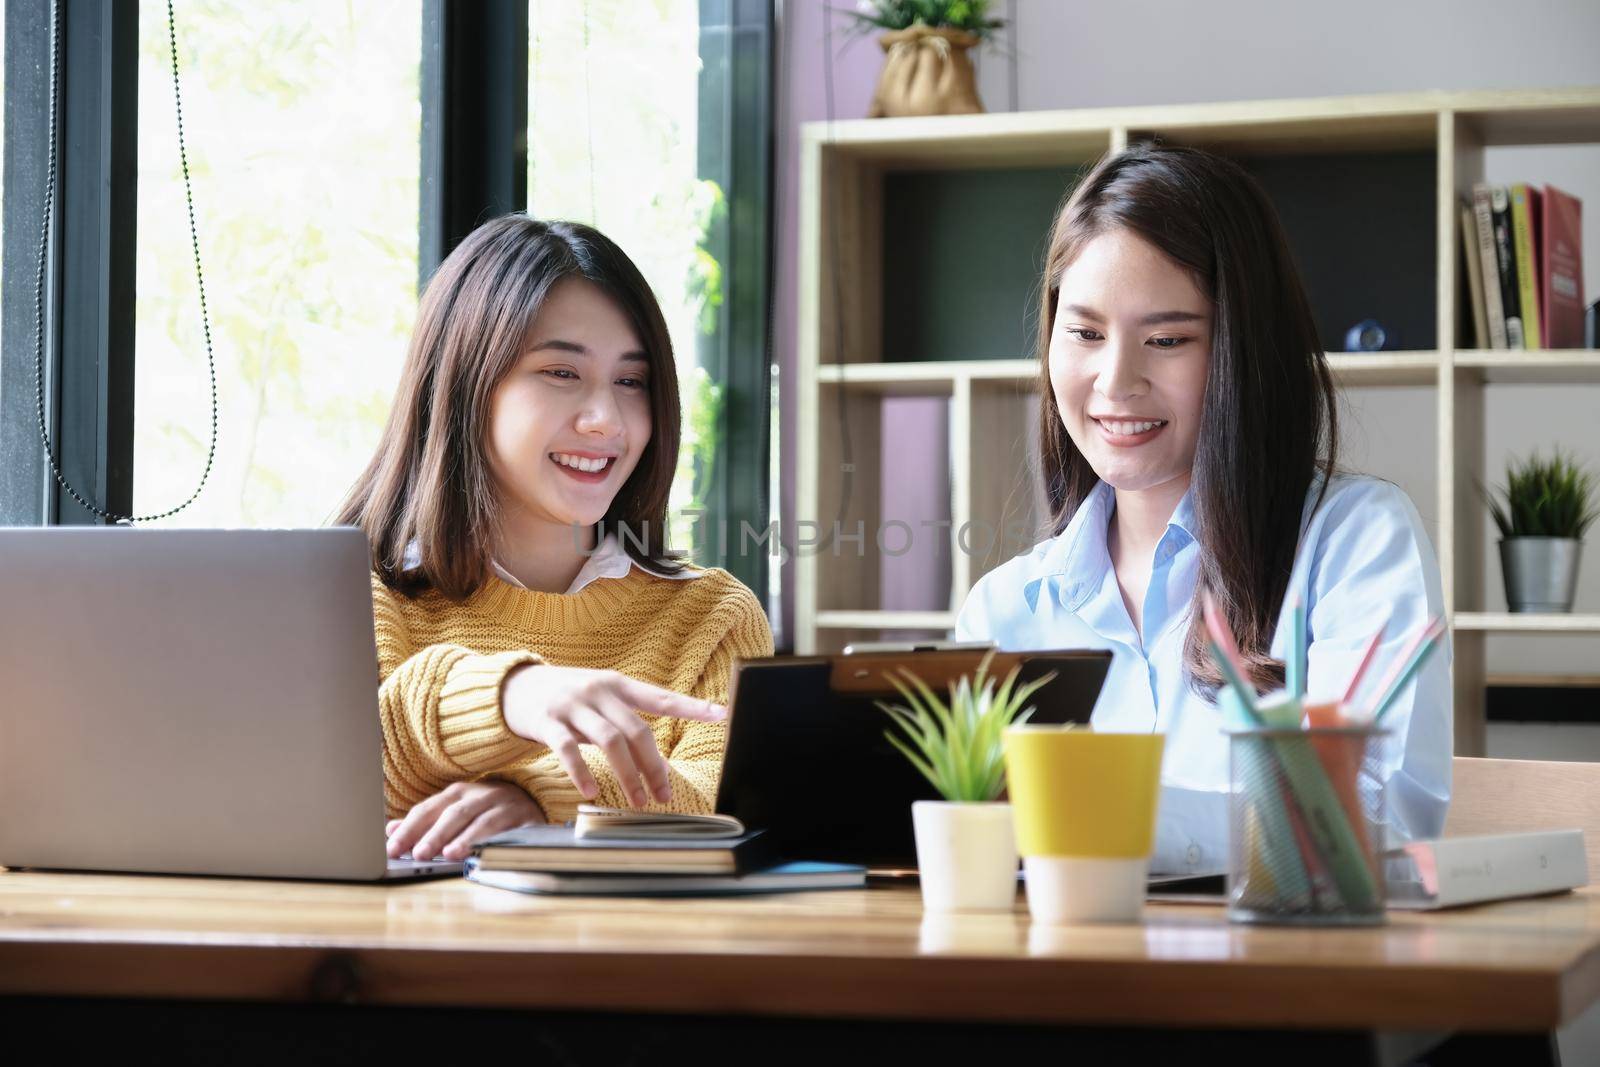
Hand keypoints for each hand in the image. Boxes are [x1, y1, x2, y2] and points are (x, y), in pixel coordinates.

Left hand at [386, 779, 544, 861]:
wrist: (531, 801)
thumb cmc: (483, 811)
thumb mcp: (452, 811)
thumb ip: (424, 822)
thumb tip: (390, 830)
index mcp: (459, 792)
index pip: (429, 809)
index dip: (410, 829)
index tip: (392, 849)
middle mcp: (482, 795)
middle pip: (456, 814)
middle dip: (437, 834)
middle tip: (420, 854)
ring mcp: (507, 806)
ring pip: (485, 822)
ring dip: (467, 838)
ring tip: (450, 855)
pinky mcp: (528, 820)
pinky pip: (513, 832)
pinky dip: (499, 843)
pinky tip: (487, 856)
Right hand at [501, 664, 725, 808]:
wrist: (514, 686)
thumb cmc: (566, 697)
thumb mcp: (599, 696)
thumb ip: (623, 717)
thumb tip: (653, 756)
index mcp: (617, 684)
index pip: (661, 697)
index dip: (691, 706)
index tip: (721, 714)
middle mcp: (599, 691)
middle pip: (637, 729)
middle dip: (654, 766)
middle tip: (665, 795)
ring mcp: (572, 705)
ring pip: (609, 741)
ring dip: (628, 775)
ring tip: (638, 802)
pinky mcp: (547, 721)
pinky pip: (568, 748)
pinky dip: (582, 772)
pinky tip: (592, 791)